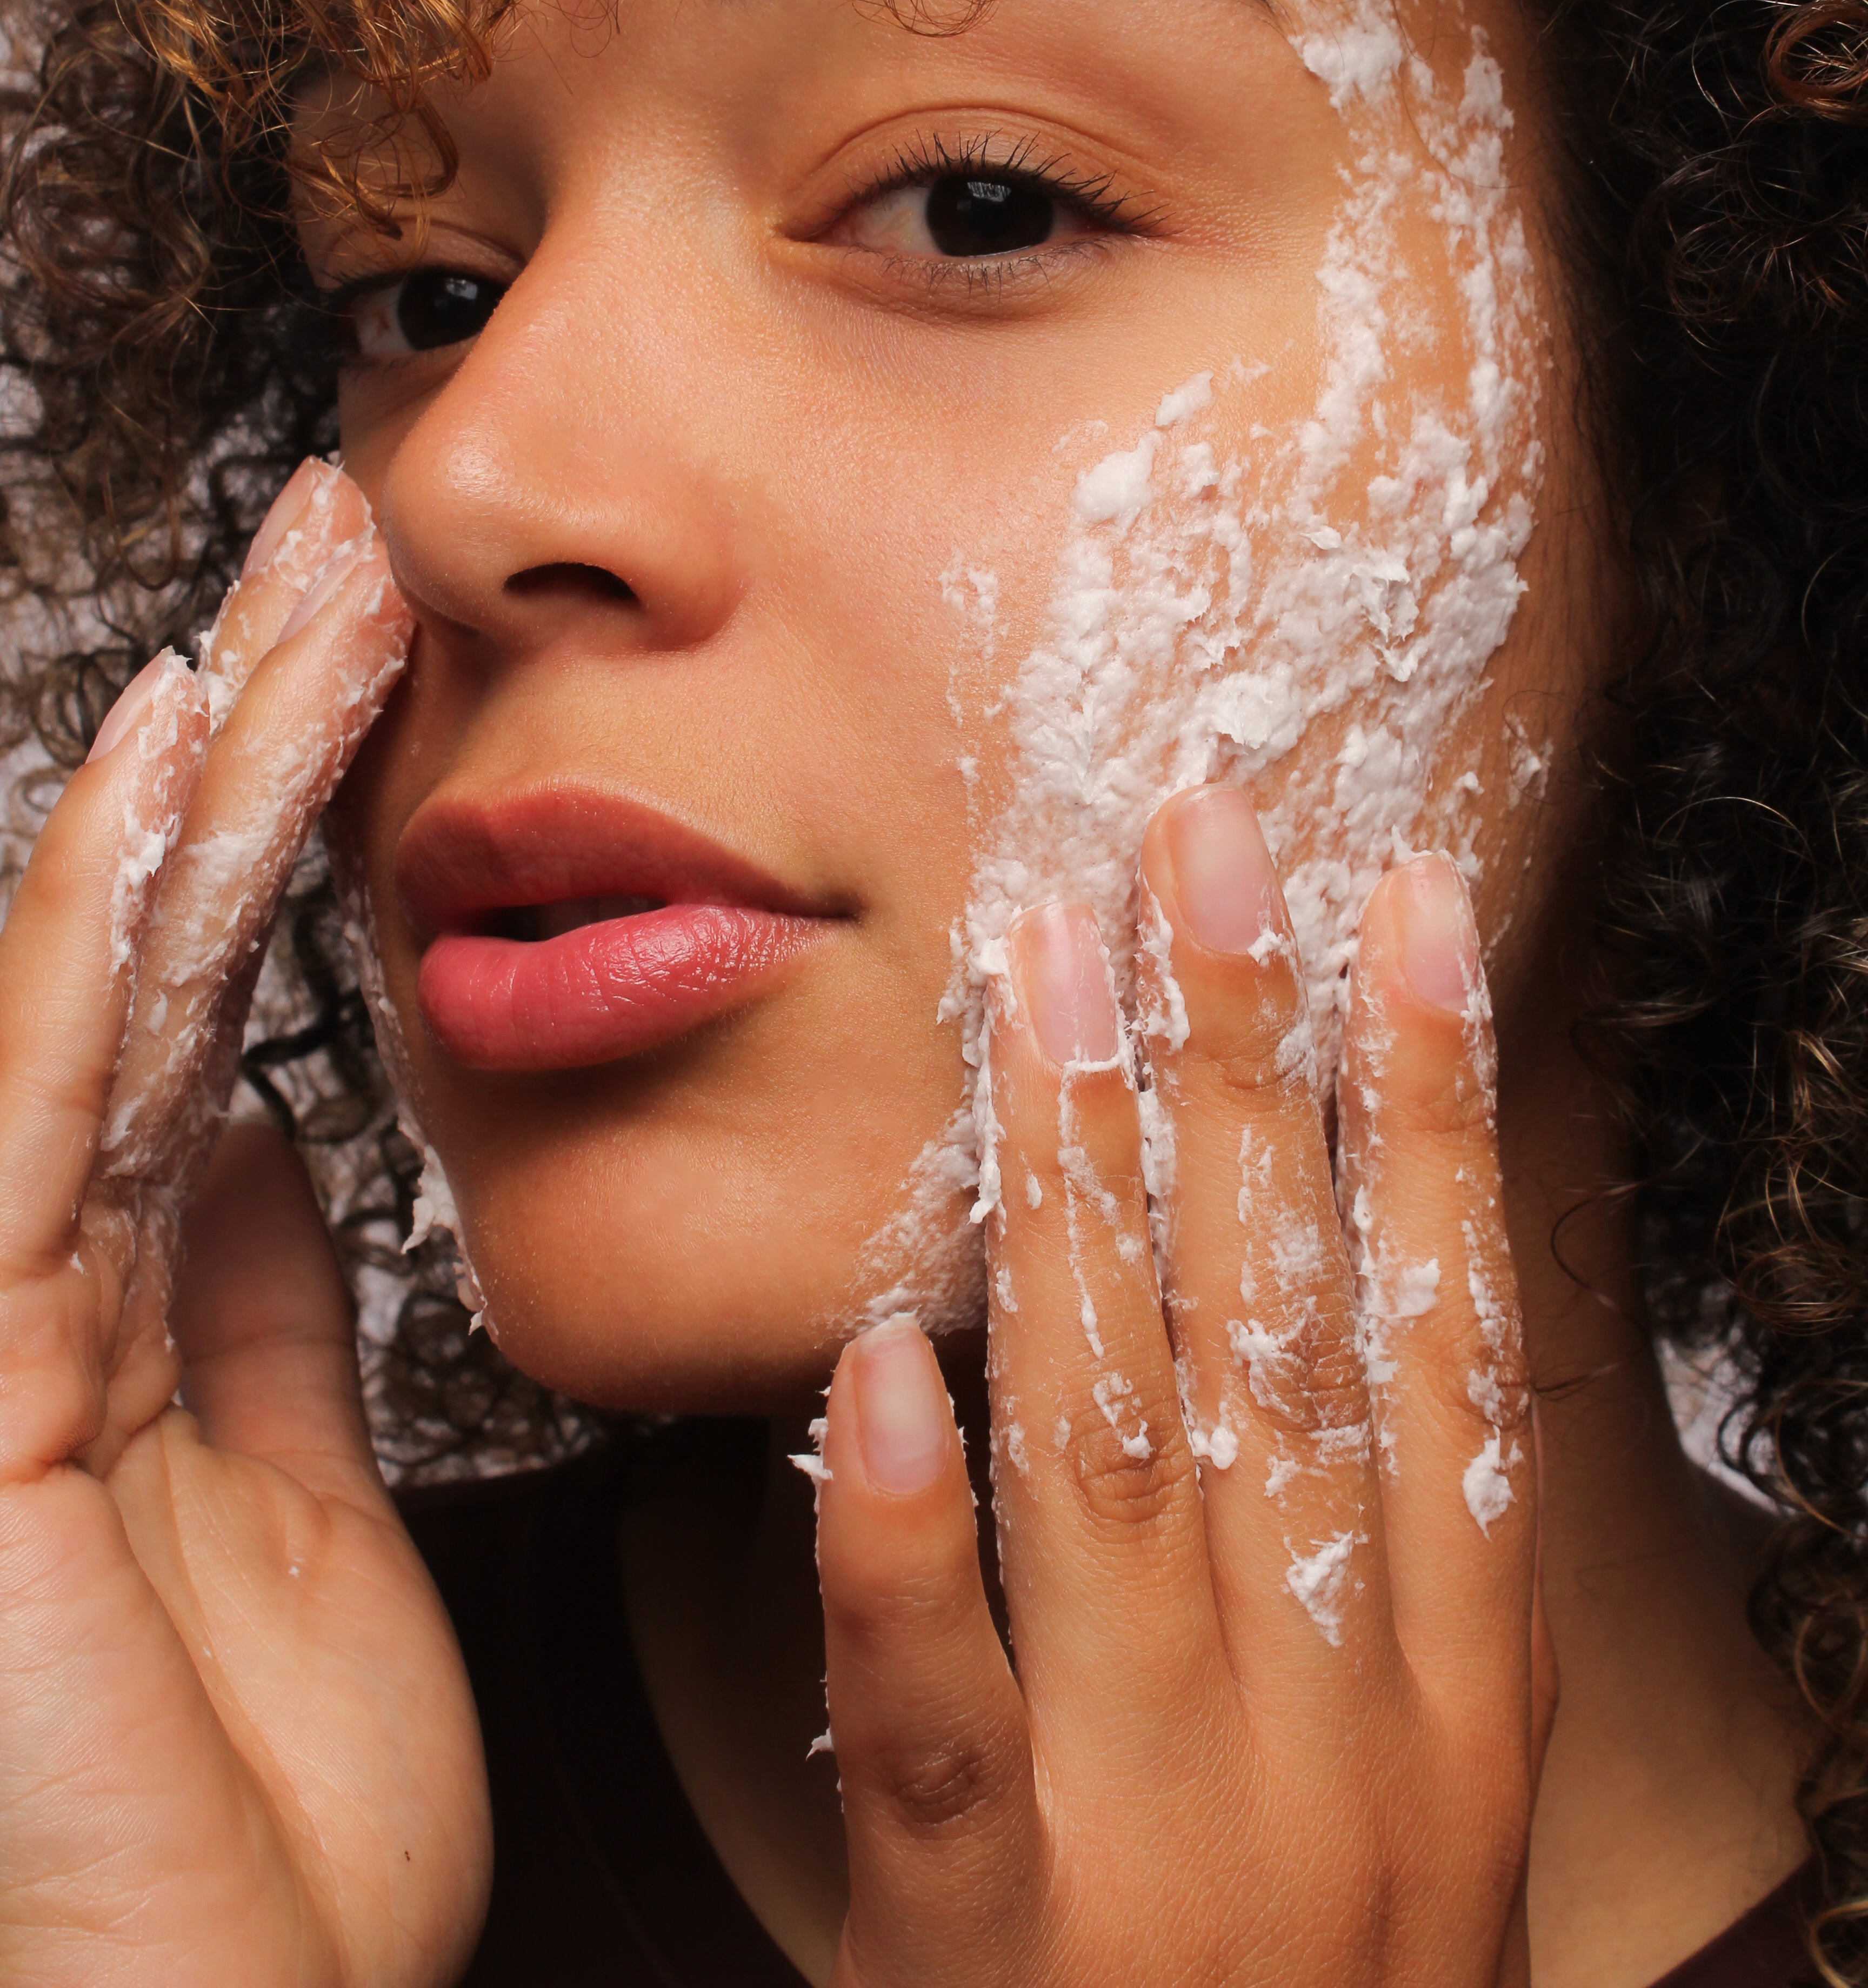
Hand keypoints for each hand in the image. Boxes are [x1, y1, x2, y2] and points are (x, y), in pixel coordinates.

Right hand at [0, 461, 488, 1987]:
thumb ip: (251, 1313)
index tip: (368, 646)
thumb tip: (261, 1122)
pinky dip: (95, 921)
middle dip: (246, 732)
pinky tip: (164, 764)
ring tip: (289, 594)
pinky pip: (43, 1107)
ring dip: (197, 773)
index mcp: (125, 1292)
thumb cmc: (262, 1828)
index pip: (210, 987)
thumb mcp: (296, 1509)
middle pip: (152, 945)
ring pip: (96, 982)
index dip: (280, 807)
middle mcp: (38, 1267)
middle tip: (341, 540)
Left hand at [814, 784, 1554, 1987]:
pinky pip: (934, 1703)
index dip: (1435, 1114)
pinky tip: (877, 1353)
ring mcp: (1167, 1831)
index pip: (1453, 1346)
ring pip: (1121, 1453)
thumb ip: (1379, 1579)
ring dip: (1084, 1191)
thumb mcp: (1410, 1803)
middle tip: (1208, 842)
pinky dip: (902, 1531)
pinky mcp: (986, 1934)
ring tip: (1054, 974)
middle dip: (1249, 1066)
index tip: (1407, 912)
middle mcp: (1337, 1734)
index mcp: (1455, 1701)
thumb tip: (1347, 1294)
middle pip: (1288, 1338)